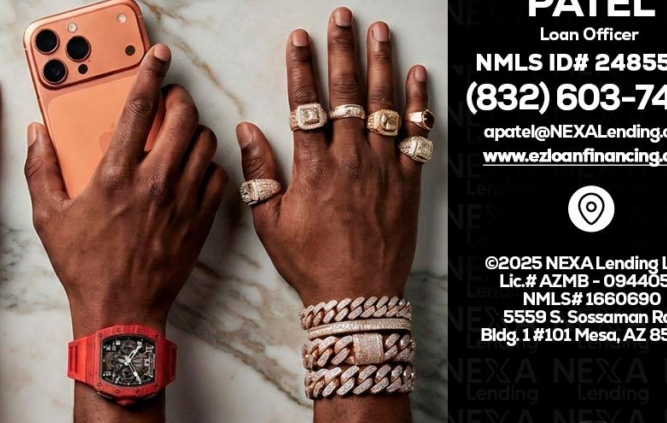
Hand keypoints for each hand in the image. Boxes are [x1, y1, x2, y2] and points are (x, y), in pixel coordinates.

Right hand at [25, 45, 226, 335]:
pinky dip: (208, 165)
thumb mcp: (48, 217)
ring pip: (205, 143)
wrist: (120, 312)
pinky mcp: (201, 221)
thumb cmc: (84, 267)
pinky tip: (192, 169)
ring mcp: (182, 201)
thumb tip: (36, 135)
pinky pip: (217, 176)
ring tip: (180, 134)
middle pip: (183, 117)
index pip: (138, 107)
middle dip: (179, 98)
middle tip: (169, 101)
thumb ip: (40, 169)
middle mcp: (153, 182)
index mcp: (114, 175)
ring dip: (194, 130)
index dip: (150, 73)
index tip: (158, 58)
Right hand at [237, 8, 429, 303]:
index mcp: (314, 168)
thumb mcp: (270, 223)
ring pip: (384, 104)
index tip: (300, 39)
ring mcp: (383, 168)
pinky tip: (419, 76)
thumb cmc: (312, 263)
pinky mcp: (408, 182)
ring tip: (380, 32)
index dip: (302, 67)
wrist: (357, 296)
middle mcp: (350, 160)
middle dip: (342, 50)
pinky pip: (418, 134)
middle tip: (341, 19)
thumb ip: (258, 173)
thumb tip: (246, 132)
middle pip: (347, 92)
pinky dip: (420, 103)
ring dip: (382, 63)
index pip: (306, 104)